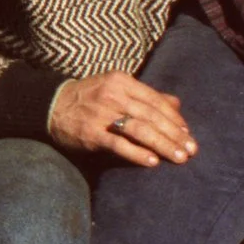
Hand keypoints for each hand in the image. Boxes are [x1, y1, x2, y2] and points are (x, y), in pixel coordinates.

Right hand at [48, 72, 197, 166]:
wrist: (52, 105)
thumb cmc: (89, 97)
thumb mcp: (116, 88)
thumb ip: (146, 96)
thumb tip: (176, 103)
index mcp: (121, 82)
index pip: (155, 100)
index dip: (174, 118)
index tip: (188, 133)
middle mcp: (113, 95)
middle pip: (151, 115)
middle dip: (174, 134)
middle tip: (191, 150)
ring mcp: (102, 114)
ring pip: (140, 129)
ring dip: (163, 144)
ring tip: (179, 157)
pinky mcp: (92, 133)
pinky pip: (119, 144)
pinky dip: (137, 153)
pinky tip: (153, 162)